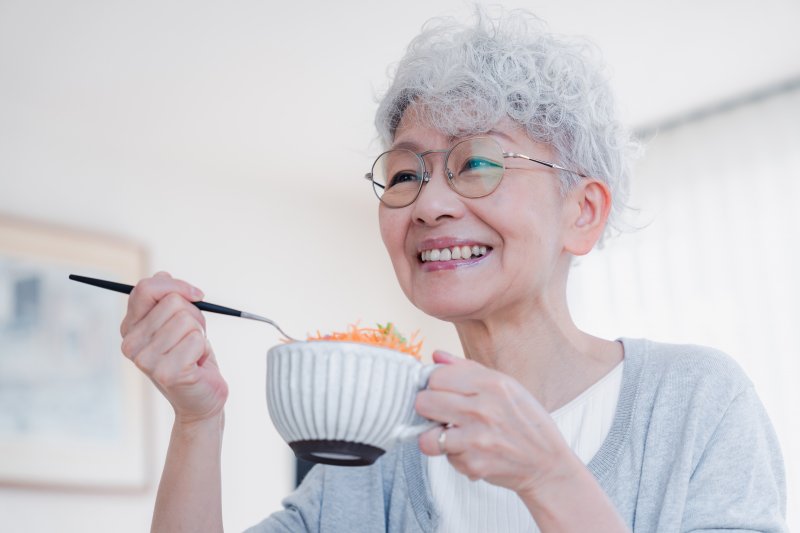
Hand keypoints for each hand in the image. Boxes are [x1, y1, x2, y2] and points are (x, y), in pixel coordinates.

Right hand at [120, 272, 227, 423]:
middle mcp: (131, 343)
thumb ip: (168, 298)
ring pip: (186, 320)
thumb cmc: (191, 356)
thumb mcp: (179, 321)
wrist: (202, 397)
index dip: (176, 286)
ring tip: (193, 352)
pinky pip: (196, 340)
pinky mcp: (165, 373)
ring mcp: (145, 360)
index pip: (146, 288)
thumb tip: (162, 275)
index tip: (196, 295)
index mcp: (130, 327)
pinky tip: (196, 365)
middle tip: (192, 338)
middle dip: (194, 316)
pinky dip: (203, 349)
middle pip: (173, 302)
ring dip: (199, 334)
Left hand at [416, 351, 579, 498]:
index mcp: (492, 383)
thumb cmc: (526, 421)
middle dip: (429, 409)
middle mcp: (483, 409)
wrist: (547, 463)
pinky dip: (454, 455)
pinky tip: (470, 450)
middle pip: (424, 402)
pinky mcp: (473, 464)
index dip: (435, 385)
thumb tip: (436, 356)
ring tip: (450, 434)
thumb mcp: (507, 386)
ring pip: (426, 436)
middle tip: (442, 414)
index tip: (443, 393)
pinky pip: (445, 457)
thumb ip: (468, 369)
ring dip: (435, 437)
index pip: (436, 377)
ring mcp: (477, 439)